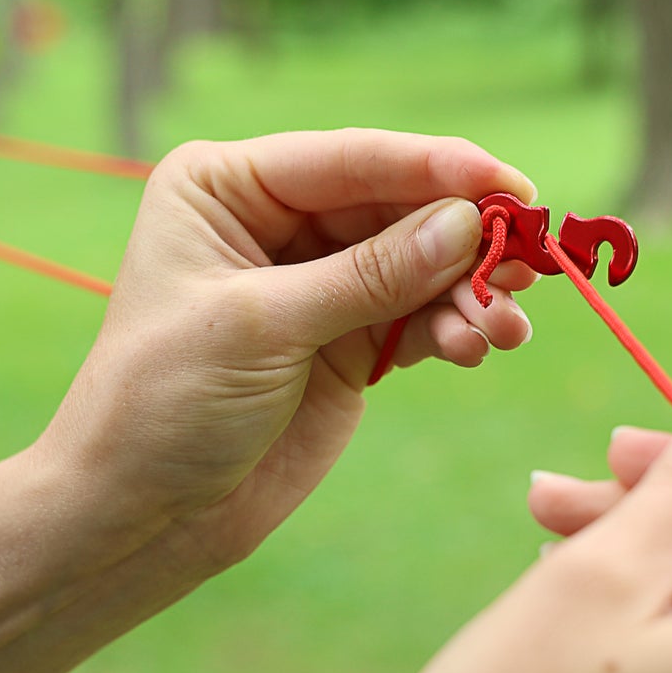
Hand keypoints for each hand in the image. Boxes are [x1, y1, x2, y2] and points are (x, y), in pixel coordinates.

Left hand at [40, 130, 537, 571]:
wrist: (143, 513)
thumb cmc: (165, 403)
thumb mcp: (262, 327)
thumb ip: (369, 275)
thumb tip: (467, 224)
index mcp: (225, 186)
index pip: (347, 159)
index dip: (433, 168)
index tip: (509, 185)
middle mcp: (274, 222)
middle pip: (396, 206)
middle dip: (464, 236)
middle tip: (528, 263)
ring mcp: (315, 284)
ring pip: (419, 263)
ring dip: (470, 291)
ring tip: (502, 328)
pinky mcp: (346, 344)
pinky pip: (419, 318)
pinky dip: (456, 329)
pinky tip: (478, 345)